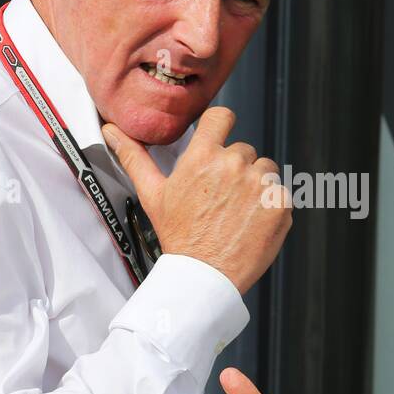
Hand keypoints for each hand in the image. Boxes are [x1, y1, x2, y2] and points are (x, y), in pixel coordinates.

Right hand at [102, 108, 289, 295]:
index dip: (221, 126)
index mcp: (204, 157)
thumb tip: (112, 132)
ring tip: (236, 211)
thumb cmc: (180, 238)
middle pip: (244, 150)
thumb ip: (135, 157)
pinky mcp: (280, 204)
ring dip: (256, 185)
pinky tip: (251, 222)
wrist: (205, 276)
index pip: (222, 117)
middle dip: (235, 168)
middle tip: (220, 197)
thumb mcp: (152, 195)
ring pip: (265, 170)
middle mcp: (234, 165)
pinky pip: (280, 193)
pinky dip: (271, 206)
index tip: (220, 139)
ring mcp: (261, 184)